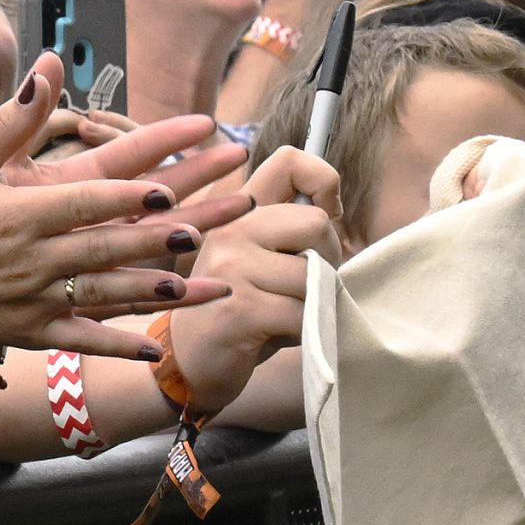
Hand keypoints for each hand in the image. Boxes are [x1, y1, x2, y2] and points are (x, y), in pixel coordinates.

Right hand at [0, 53, 240, 358]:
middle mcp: (33, 259)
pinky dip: (117, 347)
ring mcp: (37, 300)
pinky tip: (155, 349)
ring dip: (156, 291)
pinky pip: (82, 341)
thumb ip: (12, 117)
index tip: (168, 186)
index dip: (125, 196)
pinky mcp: (36, 332)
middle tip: (208, 226)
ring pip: (106, 295)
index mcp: (19, 214)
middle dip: (160, 236)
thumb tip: (48, 66)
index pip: (83, 202)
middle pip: (107, 246)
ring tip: (203, 282)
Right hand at [160, 147, 341, 413]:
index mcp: (238, 212)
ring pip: (313, 275)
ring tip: (286, 315)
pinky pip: (302, 314)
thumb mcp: (259, 260)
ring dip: (314, 304)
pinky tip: (279, 335)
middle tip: (304, 286)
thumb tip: (336, 213)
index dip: (323, 181)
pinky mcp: (239, 309)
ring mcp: (231, 267)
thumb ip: (287, 232)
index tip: (328, 215)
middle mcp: (230, 229)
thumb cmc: (238, 311)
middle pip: (315, 222)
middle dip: (326, 260)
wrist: (188, 364)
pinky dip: (304, 332)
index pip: (289, 160)